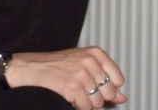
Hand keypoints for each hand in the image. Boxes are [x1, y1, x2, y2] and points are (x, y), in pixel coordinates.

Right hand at [7, 47, 126, 109]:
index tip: (95, 84)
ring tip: (74, 91)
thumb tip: (123, 98)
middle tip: (81, 88)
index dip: (107, 87)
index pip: (118, 78)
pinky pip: (86, 108)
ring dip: (86, 103)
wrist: (34, 67)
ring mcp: (82, 74)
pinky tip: (69, 96)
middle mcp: (90, 61)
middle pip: (109, 93)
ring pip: (98, 103)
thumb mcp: (84, 66)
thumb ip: (106, 80)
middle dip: (97, 96)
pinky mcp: (73, 87)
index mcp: (95, 53)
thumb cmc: (59, 66)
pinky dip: (78, 107)